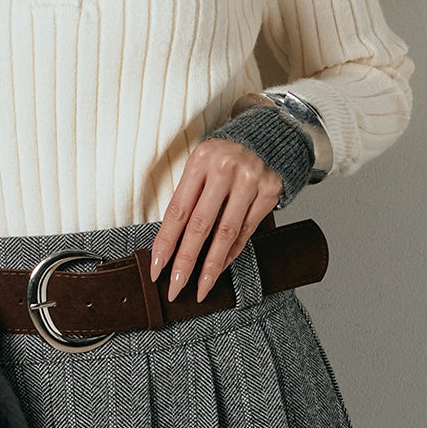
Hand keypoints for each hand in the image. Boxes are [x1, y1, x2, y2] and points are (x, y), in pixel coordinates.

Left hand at [149, 141, 282, 302]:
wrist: (266, 139)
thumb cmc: (222, 160)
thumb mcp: (199, 167)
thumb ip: (187, 198)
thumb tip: (170, 246)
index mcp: (199, 161)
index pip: (178, 211)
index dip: (166, 243)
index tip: (156, 269)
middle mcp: (225, 170)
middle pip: (200, 225)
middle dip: (186, 261)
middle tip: (176, 288)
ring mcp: (250, 181)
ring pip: (226, 233)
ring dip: (211, 266)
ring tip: (201, 288)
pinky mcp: (270, 192)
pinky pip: (246, 230)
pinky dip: (232, 252)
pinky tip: (220, 267)